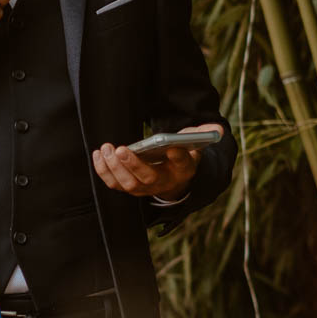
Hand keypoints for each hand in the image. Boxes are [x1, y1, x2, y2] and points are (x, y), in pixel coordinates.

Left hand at [92, 123, 223, 199]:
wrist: (171, 178)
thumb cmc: (181, 156)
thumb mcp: (196, 144)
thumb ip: (204, 134)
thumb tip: (217, 129)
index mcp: (183, 170)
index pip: (182, 164)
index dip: (178, 157)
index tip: (173, 147)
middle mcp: (163, 183)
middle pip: (147, 179)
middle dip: (133, 165)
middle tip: (122, 149)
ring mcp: (143, 188)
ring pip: (127, 184)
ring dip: (114, 167)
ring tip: (107, 148)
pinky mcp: (128, 187)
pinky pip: (113, 183)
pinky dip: (103, 170)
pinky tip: (99, 153)